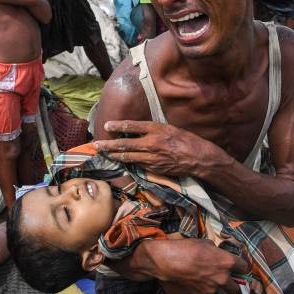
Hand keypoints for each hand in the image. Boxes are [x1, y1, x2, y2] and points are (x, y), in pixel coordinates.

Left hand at [95, 120, 214, 178]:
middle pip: (125, 143)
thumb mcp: (170, 128)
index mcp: (156, 129)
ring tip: (104, 153)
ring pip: (128, 156)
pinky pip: (137, 165)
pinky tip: (120, 161)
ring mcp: (151, 157)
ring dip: (114, 155)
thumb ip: (153, 130)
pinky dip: (127, 162)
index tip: (108, 125)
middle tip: (96, 144)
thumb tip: (138, 130)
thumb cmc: (186, 140)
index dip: (118, 125)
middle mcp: (151, 142)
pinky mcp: (153, 168)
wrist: (197, 158)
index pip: (132, 125)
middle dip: (109, 144)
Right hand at [142, 239, 248, 293]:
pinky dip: (204, 287)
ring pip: (220, 290)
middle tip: (226, 277)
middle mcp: (223, 278)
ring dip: (217, 285)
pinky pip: (207, 291)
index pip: (244, 268)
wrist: (170, 261)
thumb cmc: (188, 248)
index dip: (241, 266)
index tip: (238, 266)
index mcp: (227, 262)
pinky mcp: (201, 293)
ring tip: (206, 276)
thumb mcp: (206, 243)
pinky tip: (196, 279)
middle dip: (233, 283)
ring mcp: (212, 288)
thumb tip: (218, 253)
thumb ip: (217, 251)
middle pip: (236, 288)